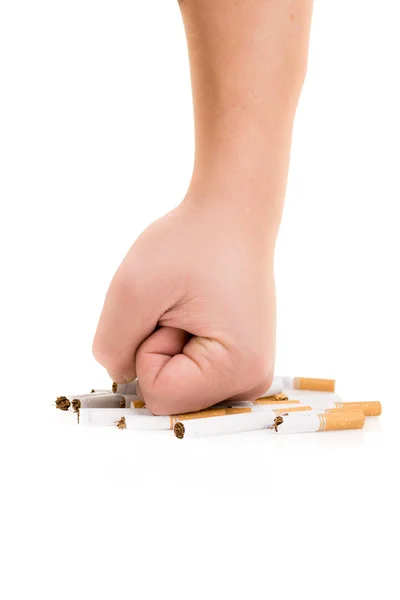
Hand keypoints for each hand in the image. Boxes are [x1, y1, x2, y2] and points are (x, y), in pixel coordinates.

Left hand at [93, 198, 275, 414]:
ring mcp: (249, 372)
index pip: (160, 395)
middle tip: (180, 306)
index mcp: (239, 369)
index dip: (148, 350)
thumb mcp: (132, 288)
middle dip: (158, 351)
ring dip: (168, 347)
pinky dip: (179, 345)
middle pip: (171, 397)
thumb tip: (121, 377)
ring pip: (177, 386)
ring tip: (190, 306)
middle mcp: (252, 381)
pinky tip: (197, 312)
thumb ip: (111, 347)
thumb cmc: (190, 242)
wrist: (232, 215)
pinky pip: (189, 373)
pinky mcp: (240, 361)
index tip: (172, 309)